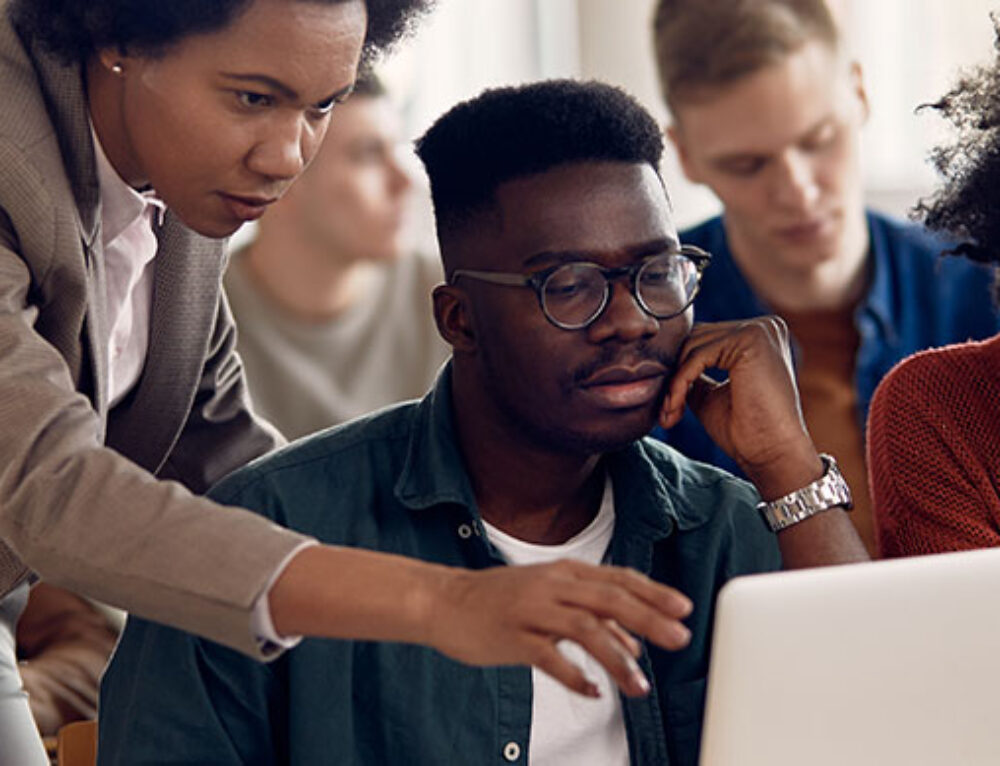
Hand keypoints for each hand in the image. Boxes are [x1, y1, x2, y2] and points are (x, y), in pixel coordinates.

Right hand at [425, 559, 692, 697]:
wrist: (444, 601)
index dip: (653, 593)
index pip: (618, 579)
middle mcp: (552, 586)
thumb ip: (590, 615)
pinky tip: (593, 691)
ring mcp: (532, 610)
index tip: (683, 608)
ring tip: (638, 686)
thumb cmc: (499, 599)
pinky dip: (575, 677)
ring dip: (617, 659)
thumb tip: (633, 642)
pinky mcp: (513, 637)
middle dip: (650, 619)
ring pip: (585, 629)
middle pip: (610, 599)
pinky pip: (550, 659)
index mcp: (565, 573)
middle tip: (680, 638)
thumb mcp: (549, 597)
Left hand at [659, 317, 820, 497]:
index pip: (703, 340)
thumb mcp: (710, 395)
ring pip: (693, 347)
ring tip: (671, 414)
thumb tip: (665, 362)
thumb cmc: (745, 431)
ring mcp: (759, 330)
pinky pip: (698, 356)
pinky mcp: (751, 340)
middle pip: (696, 339)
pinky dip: (681, 383)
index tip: (668, 406)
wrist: (772, 454)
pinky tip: (676, 408)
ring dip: (674, 383)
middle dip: (674, 376)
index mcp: (758, 337)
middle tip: (666, 412)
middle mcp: (763, 327)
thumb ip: (693, 374)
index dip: (679, 371)